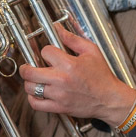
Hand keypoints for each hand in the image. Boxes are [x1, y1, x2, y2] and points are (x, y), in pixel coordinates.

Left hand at [19, 25, 135, 125]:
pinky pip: (36, 104)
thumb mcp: (91, 51)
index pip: (45, 52)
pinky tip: (37, 93)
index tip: (49, 54)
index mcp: (69, 64)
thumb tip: (58, 29)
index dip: (46, 51)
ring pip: (30, 88)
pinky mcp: (59, 107)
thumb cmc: (102, 76)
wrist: (109, 99)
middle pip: (30, 72)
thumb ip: (72, 39)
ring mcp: (58, 95)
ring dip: (29, 82)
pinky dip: (32, 98)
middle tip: (28, 66)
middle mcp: (61, 80)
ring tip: (34, 79)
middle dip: (26, 67)